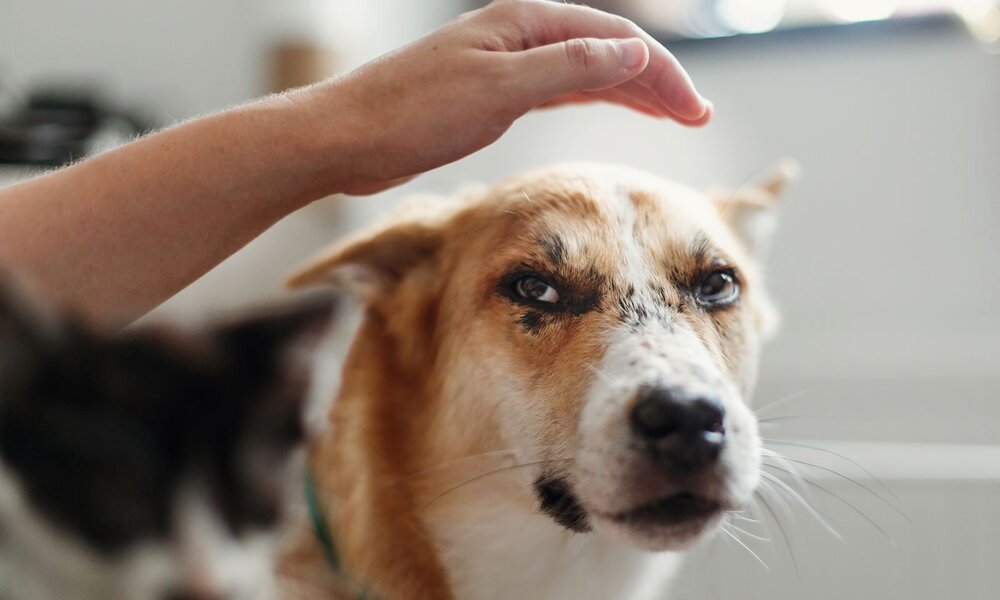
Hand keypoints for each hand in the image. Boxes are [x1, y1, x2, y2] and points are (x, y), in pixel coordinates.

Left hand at [306, 0, 711, 194]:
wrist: (347, 138)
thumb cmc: (412, 113)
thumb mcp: (498, 91)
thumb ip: (567, 68)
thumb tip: (632, 52)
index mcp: (524, 23)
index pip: (615, 41)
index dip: (662, 75)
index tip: (697, 112)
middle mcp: (520, 35)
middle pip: (606, 50)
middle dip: (656, 81)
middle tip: (698, 117)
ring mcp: (506, 63)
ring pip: (586, 69)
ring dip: (630, 89)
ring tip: (672, 114)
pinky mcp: (491, 93)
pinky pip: (559, 87)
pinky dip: (593, 96)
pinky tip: (612, 104)